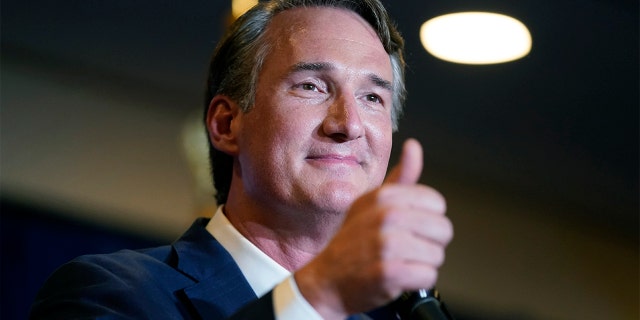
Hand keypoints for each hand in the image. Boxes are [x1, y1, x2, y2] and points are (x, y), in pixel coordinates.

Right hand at [295, 138, 453, 317]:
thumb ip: (400, 177)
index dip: (427, 219)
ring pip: (437, 255)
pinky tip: (397, 279)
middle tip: (404, 249)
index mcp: (384, 196)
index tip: (407, 228)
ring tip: (398, 262)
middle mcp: (386, 216)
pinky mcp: (389, 273)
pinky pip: (428, 276)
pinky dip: (417, 282)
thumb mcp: (371, 203)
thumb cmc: (353, 241)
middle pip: (443, 230)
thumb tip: (414, 146)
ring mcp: (387, 245)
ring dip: (421, 264)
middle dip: (428, 244)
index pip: (436, 203)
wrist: (326, 280)